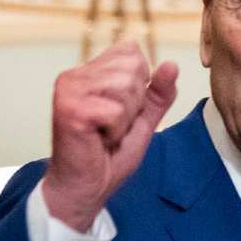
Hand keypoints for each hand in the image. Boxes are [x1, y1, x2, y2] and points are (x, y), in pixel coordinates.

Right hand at [42, 42, 178, 231]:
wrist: (87, 188)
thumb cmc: (109, 155)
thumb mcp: (143, 119)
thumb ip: (158, 93)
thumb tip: (172, 65)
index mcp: (88, 72)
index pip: (131, 51)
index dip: (140, 84)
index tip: (120, 111)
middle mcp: (74, 75)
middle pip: (132, 68)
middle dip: (134, 103)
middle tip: (112, 126)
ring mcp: (69, 91)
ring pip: (125, 87)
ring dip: (124, 118)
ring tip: (105, 133)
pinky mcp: (70, 110)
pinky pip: (116, 111)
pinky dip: (115, 131)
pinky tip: (99, 140)